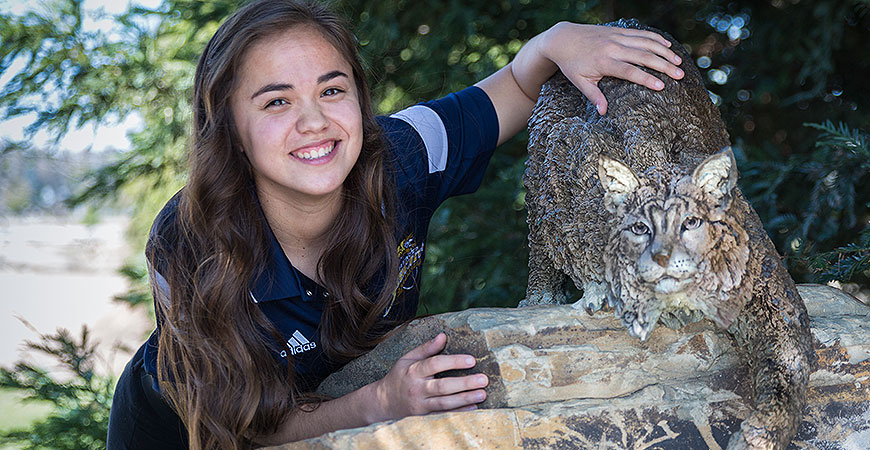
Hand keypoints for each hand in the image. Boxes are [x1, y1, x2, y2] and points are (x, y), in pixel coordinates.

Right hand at [370, 333, 487, 421]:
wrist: (383, 402)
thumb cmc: (399, 376)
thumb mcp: (407, 359)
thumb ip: (426, 348)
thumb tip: (443, 336)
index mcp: (413, 371)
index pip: (435, 364)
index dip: (453, 361)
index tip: (472, 360)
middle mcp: (417, 388)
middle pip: (442, 386)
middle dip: (464, 383)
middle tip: (483, 379)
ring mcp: (420, 404)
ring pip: (445, 403)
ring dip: (465, 399)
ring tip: (482, 394)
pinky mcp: (424, 416)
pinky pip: (444, 414)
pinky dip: (459, 411)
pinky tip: (473, 407)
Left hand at [541, 22, 684, 113]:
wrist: (563, 39)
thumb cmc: (571, 64)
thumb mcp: (580, 82)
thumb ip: (594, 96)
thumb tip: (604, 113)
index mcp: (605, 62)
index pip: (630, 71)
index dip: (647, 78)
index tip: (662, 86)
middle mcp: (613, 48)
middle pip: (644, 56)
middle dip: (664, 66)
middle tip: (680, 75)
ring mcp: (617, 37)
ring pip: (646, 43)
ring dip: (664, 52)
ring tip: (679, 62)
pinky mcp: (618, 31)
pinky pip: (641, 33)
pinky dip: (656, 38)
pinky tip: (668, 45)